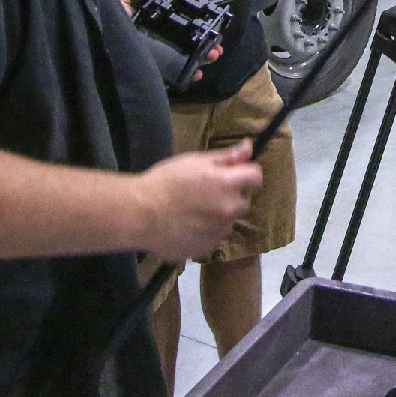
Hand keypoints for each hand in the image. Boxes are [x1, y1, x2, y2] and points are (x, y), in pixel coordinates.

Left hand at [121, 0, 222, 81]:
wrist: (95, 48)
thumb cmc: (111, 25)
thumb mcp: (125, 4)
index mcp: (157, 29)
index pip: (182, 29)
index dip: (198, 28)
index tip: (212, 27)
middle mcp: (161, 45)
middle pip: (189, 45)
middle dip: (206, 45)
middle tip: (217, 47)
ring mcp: (160, 62)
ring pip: (187, 61)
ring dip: (203, 59)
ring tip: (212, 56)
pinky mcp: (155, 75)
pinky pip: (175, 77)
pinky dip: (188, 77)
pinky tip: (197, 74)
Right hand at [134, 141, 262, 262]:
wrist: (140, 214)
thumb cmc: (166, 181)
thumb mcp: (196, 161)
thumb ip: (227, 157)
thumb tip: (249, 147)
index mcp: (229, 184)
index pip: (255, 177)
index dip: (246, 173)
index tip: (233, 174)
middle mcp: (229, 210)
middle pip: (242, 201)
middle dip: (230, 196)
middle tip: (205, 193)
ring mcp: (219, 232)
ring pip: (227, 221)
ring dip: (218, 216)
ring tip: (193, 212)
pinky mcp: (206, 249)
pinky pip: (213, 238)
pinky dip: (205, 233)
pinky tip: (187, 226)